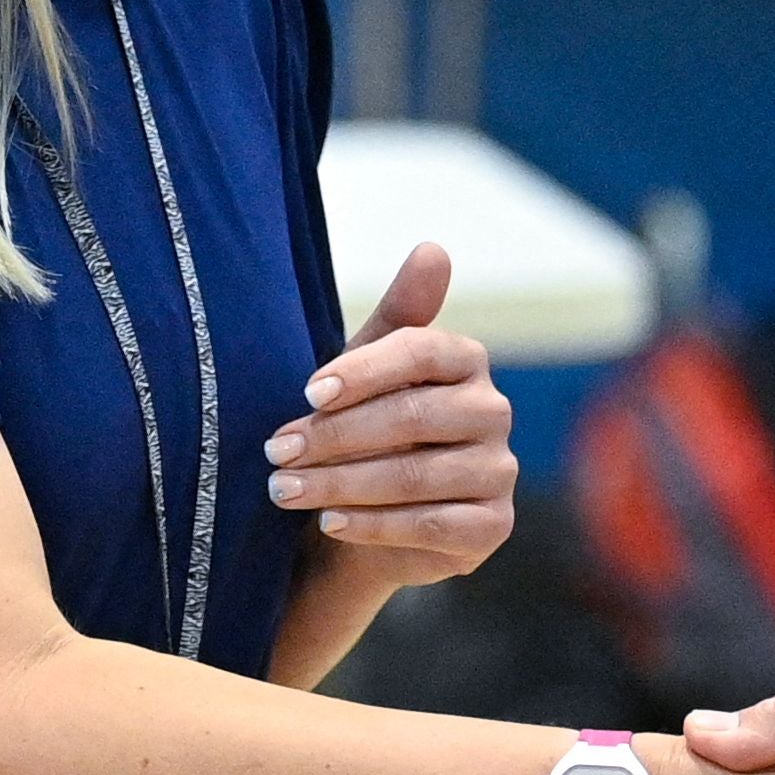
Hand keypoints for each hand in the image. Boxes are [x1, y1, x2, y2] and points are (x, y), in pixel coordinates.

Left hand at [268, 243, 514, 589]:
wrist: (362, 522)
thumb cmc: (359, 433)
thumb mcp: (363, 374)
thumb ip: (396, 315)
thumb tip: (433, 248)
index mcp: (465, 361)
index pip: (422, 351)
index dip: (364, 371)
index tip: (308, 393)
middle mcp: (492, 411)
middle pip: (415, 417)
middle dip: (334, 436)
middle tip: (275, 452)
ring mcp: (498, 471)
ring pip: (416, 477)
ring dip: (340, 484)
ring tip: (283, 490)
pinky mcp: (492, 526)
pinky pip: (430, 526)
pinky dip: (372, 526)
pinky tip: (328, 523)